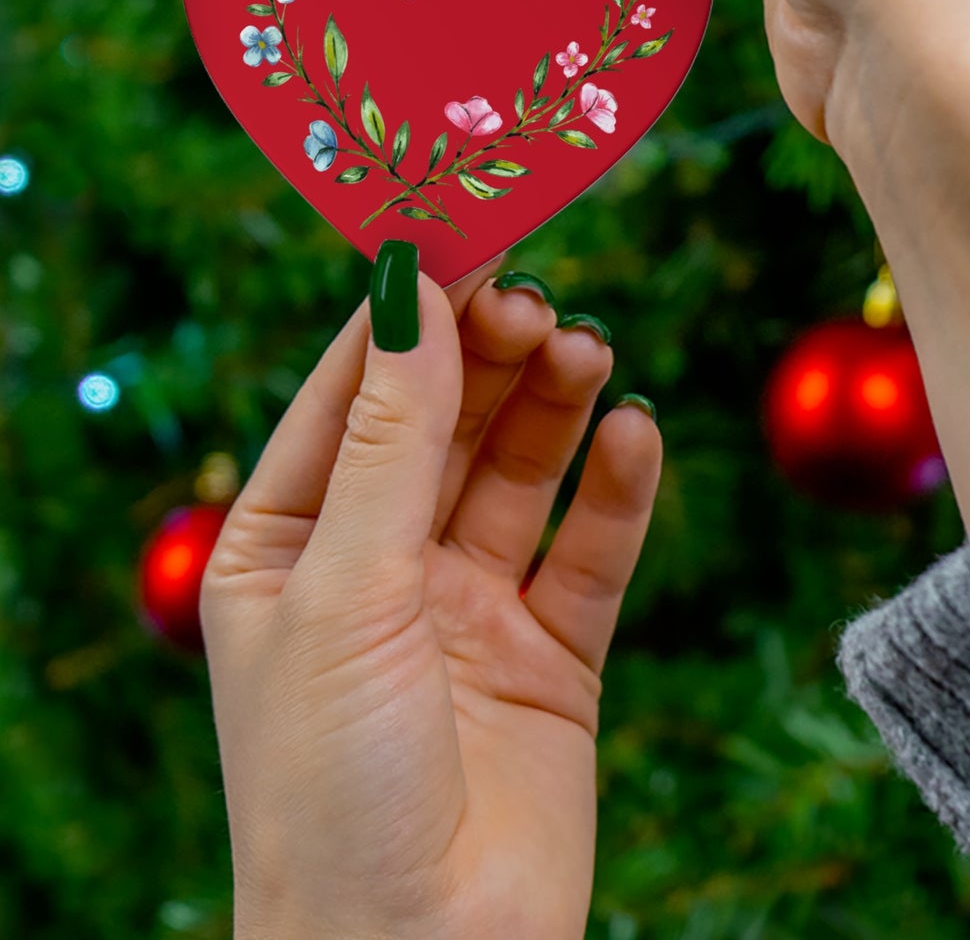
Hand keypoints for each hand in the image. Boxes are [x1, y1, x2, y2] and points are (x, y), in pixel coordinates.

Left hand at [201, 256, 661, 939]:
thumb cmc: (332, 787)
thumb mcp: (346, 589)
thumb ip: (391, 437)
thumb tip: (412, 286)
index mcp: (288, 546)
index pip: (352, 393)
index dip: (408, 311)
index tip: (467, 228)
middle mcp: (379, 566)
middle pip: (446, 420)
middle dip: (489, 355)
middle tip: (537, 302)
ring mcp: (469, 608)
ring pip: (521, 472)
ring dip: (555, 406)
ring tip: (588, 352)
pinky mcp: (552, 654)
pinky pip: (591, 550)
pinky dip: (617, 490)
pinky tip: (635, 435)